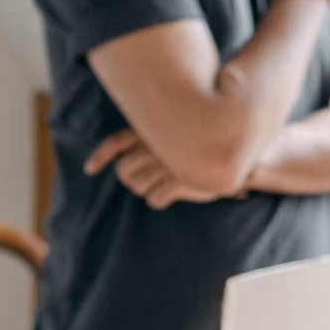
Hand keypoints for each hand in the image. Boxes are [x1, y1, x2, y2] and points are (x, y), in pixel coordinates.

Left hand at [85, 129, 232, 208]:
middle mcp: (154, 145)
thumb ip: (153, 139)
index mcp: (151, 130)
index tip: (89, 170)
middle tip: (146, 180)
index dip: (100, 157)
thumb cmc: (205, 141)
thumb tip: (129, 157)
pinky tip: (171, 193)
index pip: (115, 143)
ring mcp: (166, 163)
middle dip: (131, 179)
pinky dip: (159, 199)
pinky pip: (155, 198)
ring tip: (163, 184)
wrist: (240, 150)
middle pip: (123, 171)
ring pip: (138, 187)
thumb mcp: (177, 133)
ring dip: (147, 189)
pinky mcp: (178, 180)